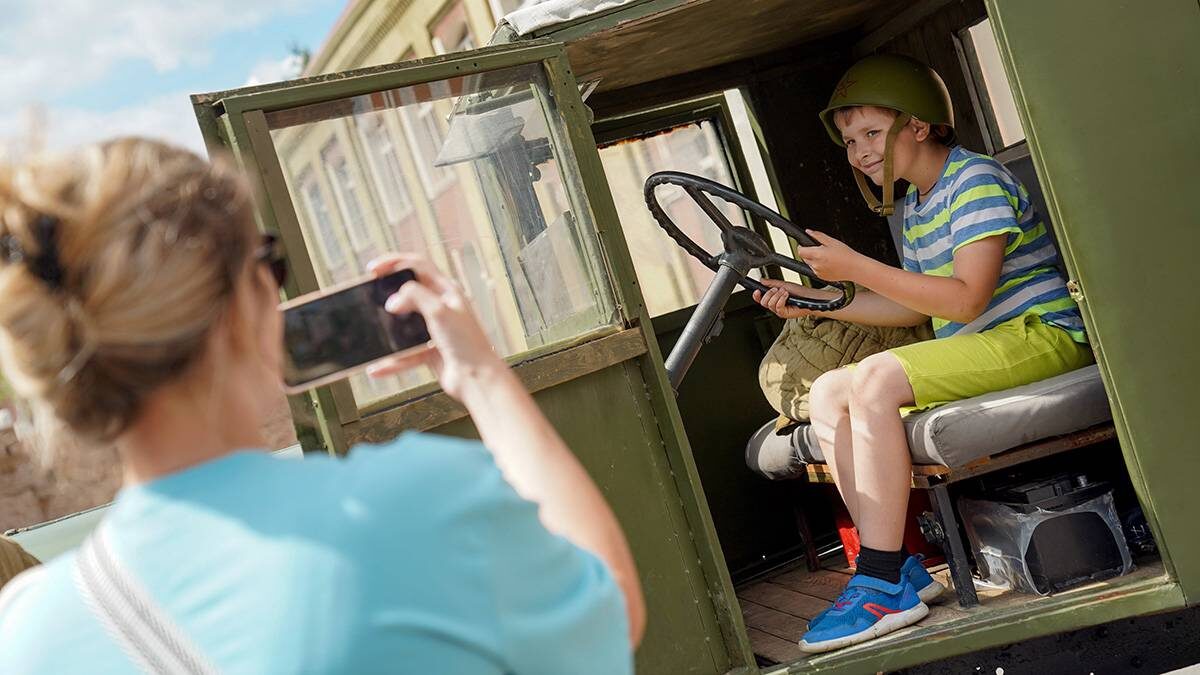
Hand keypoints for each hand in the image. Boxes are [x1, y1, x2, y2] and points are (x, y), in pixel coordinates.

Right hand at [364, 254, 509, 400]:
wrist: (477, 378)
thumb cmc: (467, 343)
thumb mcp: (439, 310)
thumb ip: (414, 297)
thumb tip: (392, 301)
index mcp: (447, 291)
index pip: (418, 265)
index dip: (394, 262)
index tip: (373, 269)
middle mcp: (441, 307)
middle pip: (409, 293)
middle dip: (388, 295)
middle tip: (368, 296)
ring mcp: (435, 329)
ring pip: (404, 325)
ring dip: (387, 331)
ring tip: (371, 332)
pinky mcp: (430, 351)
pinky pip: (405, 352)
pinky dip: (392, 361)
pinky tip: (377, 367)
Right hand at [753, 278, 814, 318]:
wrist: (809, 297)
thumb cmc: (799, 292)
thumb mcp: (784, 285)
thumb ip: (772, 283)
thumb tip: (762, 280)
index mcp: (774, 299)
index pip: (761, 299)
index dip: (757, 296)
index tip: (757, 290)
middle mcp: (776, 306)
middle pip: (763, 302)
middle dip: (769, 293)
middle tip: (777, 289)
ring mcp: (780, 310)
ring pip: (770, 304)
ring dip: (777, 296)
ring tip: (784, 292)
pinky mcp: (784, 314)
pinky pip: (778, 307)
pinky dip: (781, 299)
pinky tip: (786, 295)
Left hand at [795, 229, 865, 281]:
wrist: (855, 268)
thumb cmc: (846, 255)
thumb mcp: (832, 241)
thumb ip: (818, 236)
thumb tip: (809, 232)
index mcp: (817, 255)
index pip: (800, 251)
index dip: (801, 246)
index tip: (804, 244)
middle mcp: (815, 265)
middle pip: (804, 257)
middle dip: (810, 253)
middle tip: (821, 250)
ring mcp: (818, 272)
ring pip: (810, 264)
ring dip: (814, 260)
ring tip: (827, 257)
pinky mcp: (821, 277)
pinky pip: (815, 270)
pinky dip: (819, 266)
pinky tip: (829, 263)